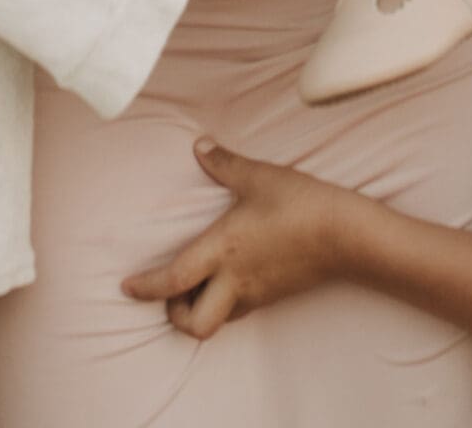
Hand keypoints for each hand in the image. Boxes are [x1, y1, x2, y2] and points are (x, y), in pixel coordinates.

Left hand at [122, 139, 352, 337]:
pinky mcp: (273, 297)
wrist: (344, 234)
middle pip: (193, 324)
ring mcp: (255, 293)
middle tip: (168, 295)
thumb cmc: (298, 202)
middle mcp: (234, 280)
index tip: (126, 288)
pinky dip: (225, 301)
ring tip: (195, 284)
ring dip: (199, 310)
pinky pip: (240, 310)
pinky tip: (229, 278)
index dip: (146, 287)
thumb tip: (199, 147)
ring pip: (218, 320)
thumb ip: (224, 164)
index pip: (173, 279)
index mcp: (222, 249)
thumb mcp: (258, 176)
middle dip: (175, 316)